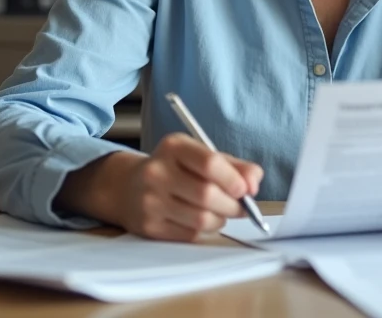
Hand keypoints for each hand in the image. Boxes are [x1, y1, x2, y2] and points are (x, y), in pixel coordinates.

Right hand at [120, 133, 263, 242]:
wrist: (127, 187)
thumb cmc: (175, 169)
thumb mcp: (200, 156)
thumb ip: (234, 166)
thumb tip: (255, 182)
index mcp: (173, 147)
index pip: (209, 163)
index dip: (233, 179)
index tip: (246, 189)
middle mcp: (157, 171)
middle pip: (208, 195)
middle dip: (233, 205)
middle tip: (241, 206)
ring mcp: (150, 200)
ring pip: (202, 219)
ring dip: (221, 219)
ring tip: (220, 212)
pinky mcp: (149, 226)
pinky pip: (190, 234)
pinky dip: (204, 230)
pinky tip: (200, 219)